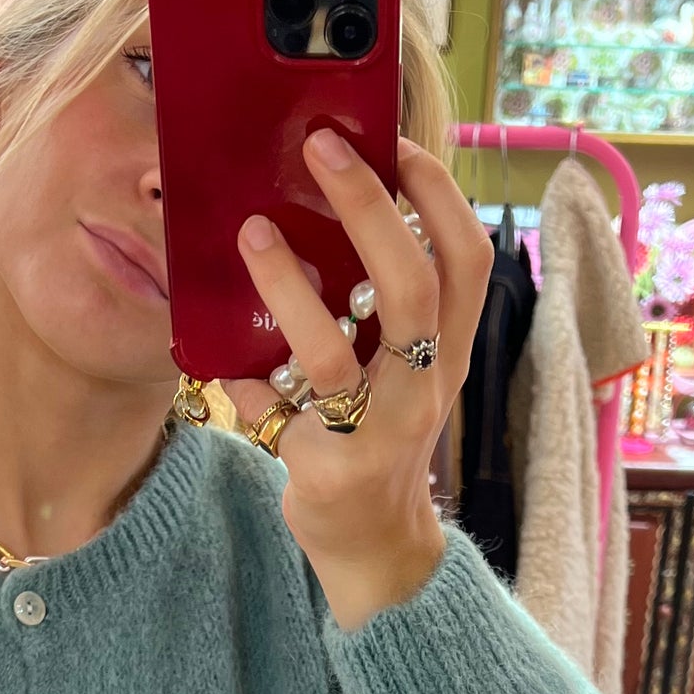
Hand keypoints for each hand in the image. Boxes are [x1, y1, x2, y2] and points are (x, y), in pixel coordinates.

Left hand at [222, 130, 492, 630]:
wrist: (378, 548)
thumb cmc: (382, 440)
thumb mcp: (402, 373)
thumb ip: (380, 311)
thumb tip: (321, 216)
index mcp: (450, 352)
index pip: (468, 260)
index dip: (440, 196)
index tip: (397, 144)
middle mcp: (425, 388)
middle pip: (411, 286)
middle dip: (368, 209)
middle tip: (320, 150)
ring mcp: (377, 433)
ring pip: (332, 351)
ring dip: (287, 287)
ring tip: (250, 233)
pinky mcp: (327, 471)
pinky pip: (273, 412)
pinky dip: (245, 382)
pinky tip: (225, 365)